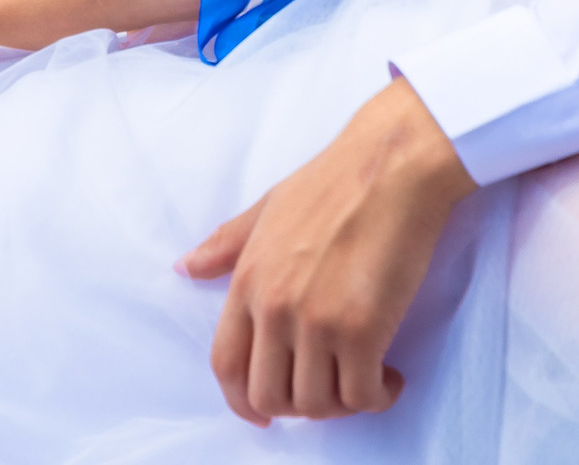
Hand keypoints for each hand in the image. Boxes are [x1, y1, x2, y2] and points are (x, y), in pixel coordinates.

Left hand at [181, 77, 475, 423]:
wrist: (392, 164)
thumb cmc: (335, 181)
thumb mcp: (268, 208)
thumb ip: (227, 245)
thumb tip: (186, 268)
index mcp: (248, 280)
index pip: (226, 366)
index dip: (243, 402)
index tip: (265, 414)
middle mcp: (274, 307)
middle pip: (269, 396)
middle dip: (299, 407)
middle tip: (329, 388)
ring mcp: (316, 321)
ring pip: (316, 404)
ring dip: (342, 404)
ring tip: (364, 378)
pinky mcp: (362, 329)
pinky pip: (361, 396)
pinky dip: (377, 397)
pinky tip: (390, 378)